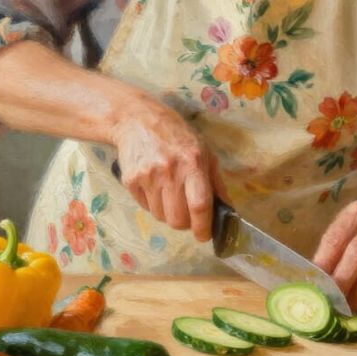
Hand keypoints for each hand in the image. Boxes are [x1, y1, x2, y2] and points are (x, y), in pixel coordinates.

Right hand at [110, 97, 218, 241]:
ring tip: (169, 193)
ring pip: (161, 217)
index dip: (203, 227)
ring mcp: (148, 177)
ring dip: (168, 213)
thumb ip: (216, 182)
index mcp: (193, 163)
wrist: (137, 119)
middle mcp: (170, 171)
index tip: (204, 236)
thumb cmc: (176, 135)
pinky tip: (154, 186)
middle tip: (186, 214)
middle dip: (185, 223)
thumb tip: (226, 210)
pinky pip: (145, 207)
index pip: (200, 205)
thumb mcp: (204, 151)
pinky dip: (153, 204)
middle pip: (178, 219)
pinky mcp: (130, 180)